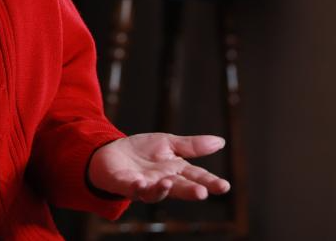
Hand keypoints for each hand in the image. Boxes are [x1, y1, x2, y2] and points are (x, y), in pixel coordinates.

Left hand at [87, 133, 229, 203]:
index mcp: (176, 170)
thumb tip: (220, 142)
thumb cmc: (142, 151)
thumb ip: (192, 146)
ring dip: (162, 189)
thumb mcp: (168, 143)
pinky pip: (132, 188)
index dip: (210, 182)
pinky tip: (141, 182)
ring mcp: (145, 185)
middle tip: (202, 193)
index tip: (224, 186)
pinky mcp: (125, 184)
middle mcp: (163, 181)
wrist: (111, 153)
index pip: (196, 176)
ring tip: (168, 182)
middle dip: (190, 191)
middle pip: (180, 188)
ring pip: (156, 192)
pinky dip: (137, 187)